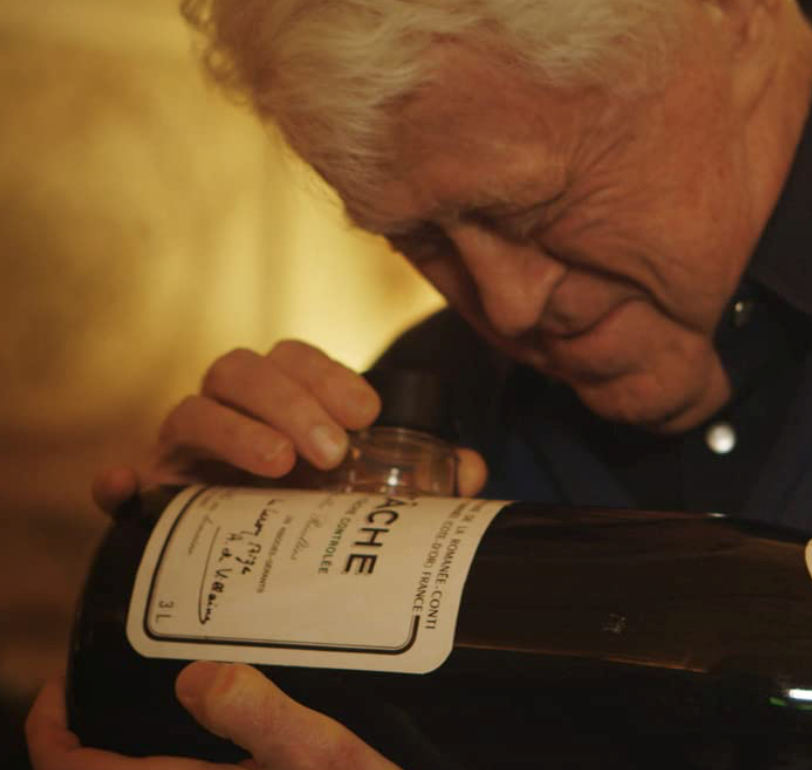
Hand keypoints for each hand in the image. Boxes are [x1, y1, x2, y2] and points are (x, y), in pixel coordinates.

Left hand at [27, 662, 402, 769]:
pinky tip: (236, 706)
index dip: (53, 730)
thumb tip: (193, 677)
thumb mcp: (325, 758)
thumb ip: (260, 716)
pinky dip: (199, 741)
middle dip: (107, 724)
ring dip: (152, 732)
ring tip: (177, 674)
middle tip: (128, 664)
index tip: (63, 682)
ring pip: (161, 769)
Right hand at [92, 340, 487, 511]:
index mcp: (280, 401)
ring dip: (236, 429)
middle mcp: (229, 413)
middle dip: (291, 399)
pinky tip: (128, 487)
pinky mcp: (151, 492)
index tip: (367, 413)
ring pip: (192, 407)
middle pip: (242, 368)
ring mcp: (184, 451)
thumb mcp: (371, 495)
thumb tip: (475, 468)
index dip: (327, 375)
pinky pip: (126, 478)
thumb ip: (421, 477)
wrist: (259, 572)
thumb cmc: (318, 515)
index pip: (293, 357)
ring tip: (280, 466)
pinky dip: (122, 480)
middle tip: (331, 450)